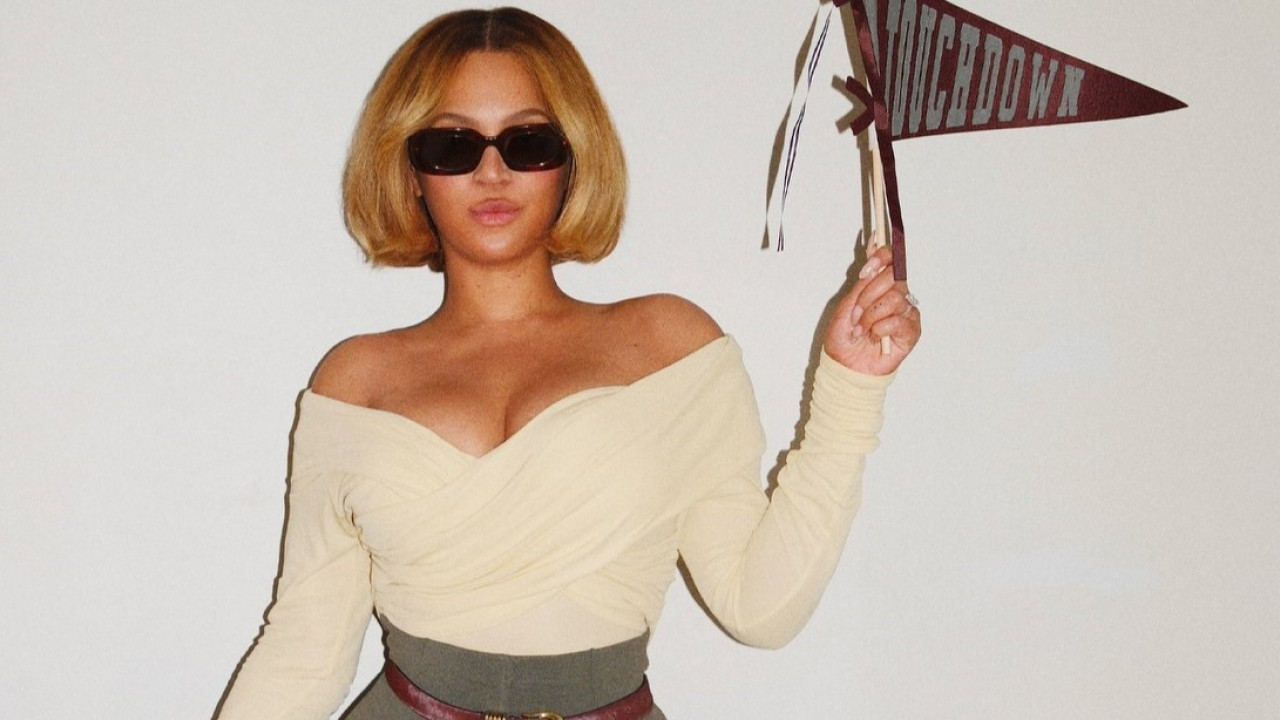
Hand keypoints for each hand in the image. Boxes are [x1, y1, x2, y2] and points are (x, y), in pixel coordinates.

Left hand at [823, 245, 920, 374]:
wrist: (845, 366)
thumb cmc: (844, 339)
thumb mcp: (847, 305)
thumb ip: (863, 284)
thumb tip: (874, 259)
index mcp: (880, 287)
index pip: (892, 261)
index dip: (883, 257)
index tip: (867, 268)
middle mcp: (896, 297)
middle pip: (894, 278)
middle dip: (868, 296)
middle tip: (856, 314)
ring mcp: (905, 314)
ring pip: (896, 298)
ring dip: (872, 315)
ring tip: (862, 330)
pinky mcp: (911, 332)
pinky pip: (899, 320)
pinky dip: (881, 328)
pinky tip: (874, 338)